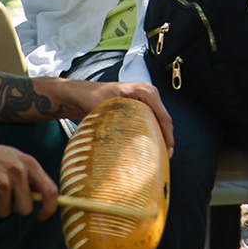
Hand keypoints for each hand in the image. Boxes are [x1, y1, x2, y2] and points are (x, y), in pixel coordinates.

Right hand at [0, 134, 60, 219]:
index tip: (41, 216)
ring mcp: (2, 180)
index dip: (49, 208)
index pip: (50, 191)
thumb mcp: (15, 158)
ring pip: (5, 212)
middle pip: (25, 209)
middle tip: (2, 194)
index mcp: (29, 163)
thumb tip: (44, 199)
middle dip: (13, 207)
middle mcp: (18, 171)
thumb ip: (30, 176)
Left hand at [55, 79, 175, 154]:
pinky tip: (150, 145)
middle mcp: (147, 93)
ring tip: (160, 155)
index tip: (168, 151)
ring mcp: (144, 99)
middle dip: (166, 138)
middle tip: (165, 157)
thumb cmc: (91, 98)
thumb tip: (132, 145)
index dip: (168, 135)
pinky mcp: (139, 105)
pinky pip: (151, 119)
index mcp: (144, 91)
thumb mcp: (109, 109)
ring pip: (159, 120)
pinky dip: (153, 132)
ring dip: (160, 136)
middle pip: (164, 119)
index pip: (163, 116)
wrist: (79, 94)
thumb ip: (122, 122)